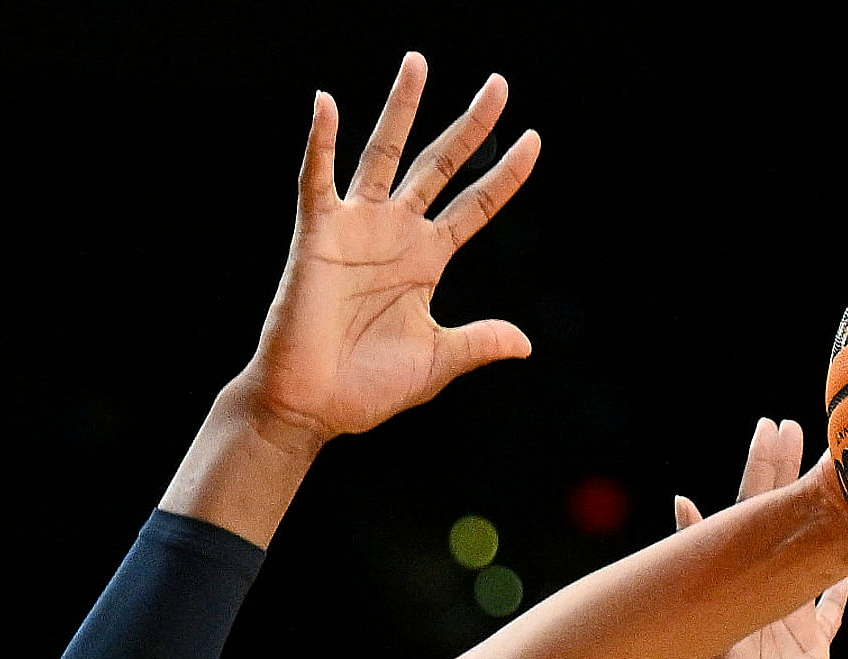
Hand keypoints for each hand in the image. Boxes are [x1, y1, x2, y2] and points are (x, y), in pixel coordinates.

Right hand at [233, 55, 539, 448]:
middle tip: (499, 84)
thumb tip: (526, 342)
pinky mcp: (318, 235)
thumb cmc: (366, 388)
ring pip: (384, 155)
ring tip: (418, 62)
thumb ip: (478, 343)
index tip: (535, 139)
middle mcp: (396, 234)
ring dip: (401, 110)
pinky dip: (321, 143)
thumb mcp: (436, 363)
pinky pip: (318, 180)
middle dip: (471, 127)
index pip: (476, 207)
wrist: (313, 407)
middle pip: (440, 166)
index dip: (505, 175)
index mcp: (427, 261)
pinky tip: (328, 105)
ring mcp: (357, 229)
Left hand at [674, 421, 847, 658]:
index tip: (778, 423)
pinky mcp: (812, 650)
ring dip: (830, 522)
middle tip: (819, 430)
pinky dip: (845, 587)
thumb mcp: (709, 624)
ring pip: (817, 558)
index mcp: (743, 581)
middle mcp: (767, 593)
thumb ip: (699, 568)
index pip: (756, 509)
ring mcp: (791, 620)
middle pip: (789, 522)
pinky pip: (833, 612)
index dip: (767, 466)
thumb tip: (681, 501)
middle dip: (800, 476)